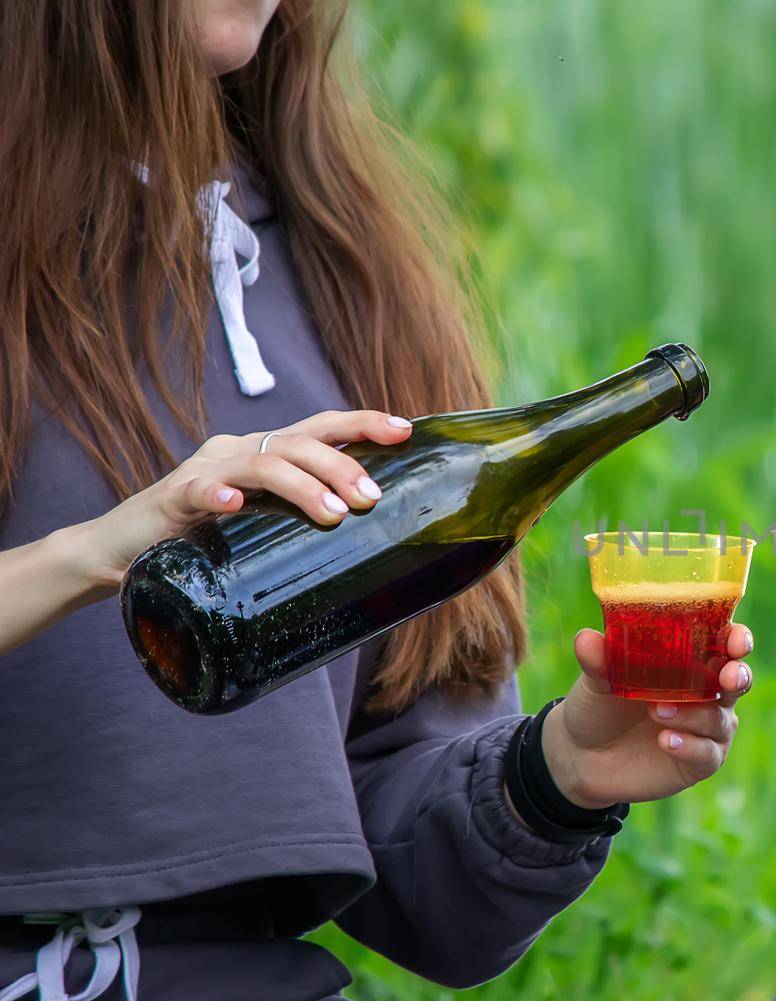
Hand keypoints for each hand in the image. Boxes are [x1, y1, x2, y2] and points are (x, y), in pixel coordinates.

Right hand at [77, 409, 413, 585]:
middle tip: (372, 498)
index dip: (362, 424)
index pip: (320, 428)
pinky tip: (235, 508)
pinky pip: (200, 492)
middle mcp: (238, 451)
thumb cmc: (204, 538)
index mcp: (264, 452)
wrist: (120, 552)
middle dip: (342, 465)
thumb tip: (367, 540)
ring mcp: (205, 472)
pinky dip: (218, 497)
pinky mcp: (172, 499)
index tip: (405, 430)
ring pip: (263, 464)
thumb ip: (300, 520)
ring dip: (302, 486)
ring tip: (334, 515)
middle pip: (299, 442)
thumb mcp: (263, 523)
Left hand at [539, 625, 753, 808]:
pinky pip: (706, 753)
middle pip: (738, 680)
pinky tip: (665, 740)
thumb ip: (598, 660)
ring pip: (719, 719)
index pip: (725, 644)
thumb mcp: (596, 681)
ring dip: (693, 714)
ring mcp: (707, 729)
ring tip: (658, 710)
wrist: (582, 756)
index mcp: (693, 662)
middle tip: (727, 675)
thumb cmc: (599, 705)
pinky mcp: (700, 762)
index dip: (737, 639)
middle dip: (738, 676)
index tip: (735, 639)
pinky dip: (689, 745)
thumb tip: (586, 638)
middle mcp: (708, 692)